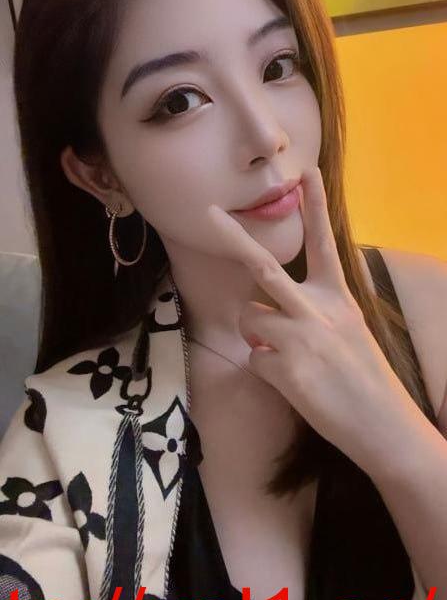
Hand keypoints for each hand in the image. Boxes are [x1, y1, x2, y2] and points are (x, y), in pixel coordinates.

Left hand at [207, 167, 422, 473]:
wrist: (385, 426)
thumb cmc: (366, 380)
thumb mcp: (351, 332)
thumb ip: (319, 311)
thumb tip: (276, 304)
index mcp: (340, 298)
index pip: (324, 243)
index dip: (315, 207)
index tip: (306, 172)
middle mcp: (318, 310)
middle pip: (264, 267)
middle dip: (232, 237)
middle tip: (209, 213)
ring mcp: (300, 337)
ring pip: (249, 318)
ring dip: (256, 334)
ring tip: (286, 357)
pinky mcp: (285, 367)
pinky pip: (254, 359)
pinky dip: (265, 371)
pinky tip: (292, 384)